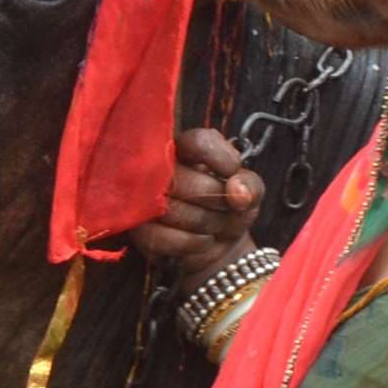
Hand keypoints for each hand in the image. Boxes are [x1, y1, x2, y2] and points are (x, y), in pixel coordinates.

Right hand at [124, 128, 264, 283]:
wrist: (216, 246)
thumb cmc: (229, 209)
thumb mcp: (250, 194)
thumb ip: (250, 185)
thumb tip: (236, 192)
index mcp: (187, 150)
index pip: (198, 141)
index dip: (220, 158)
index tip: (233, 172)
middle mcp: (159, 168)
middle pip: (182, 179)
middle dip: (213, 200)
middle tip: (225, 208)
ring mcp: (142, 198)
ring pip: (171, 210)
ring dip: (203, 224)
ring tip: (214, 225)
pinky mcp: (136, 228)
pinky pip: (159, 237)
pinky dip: (189, 243)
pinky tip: (201, 241)